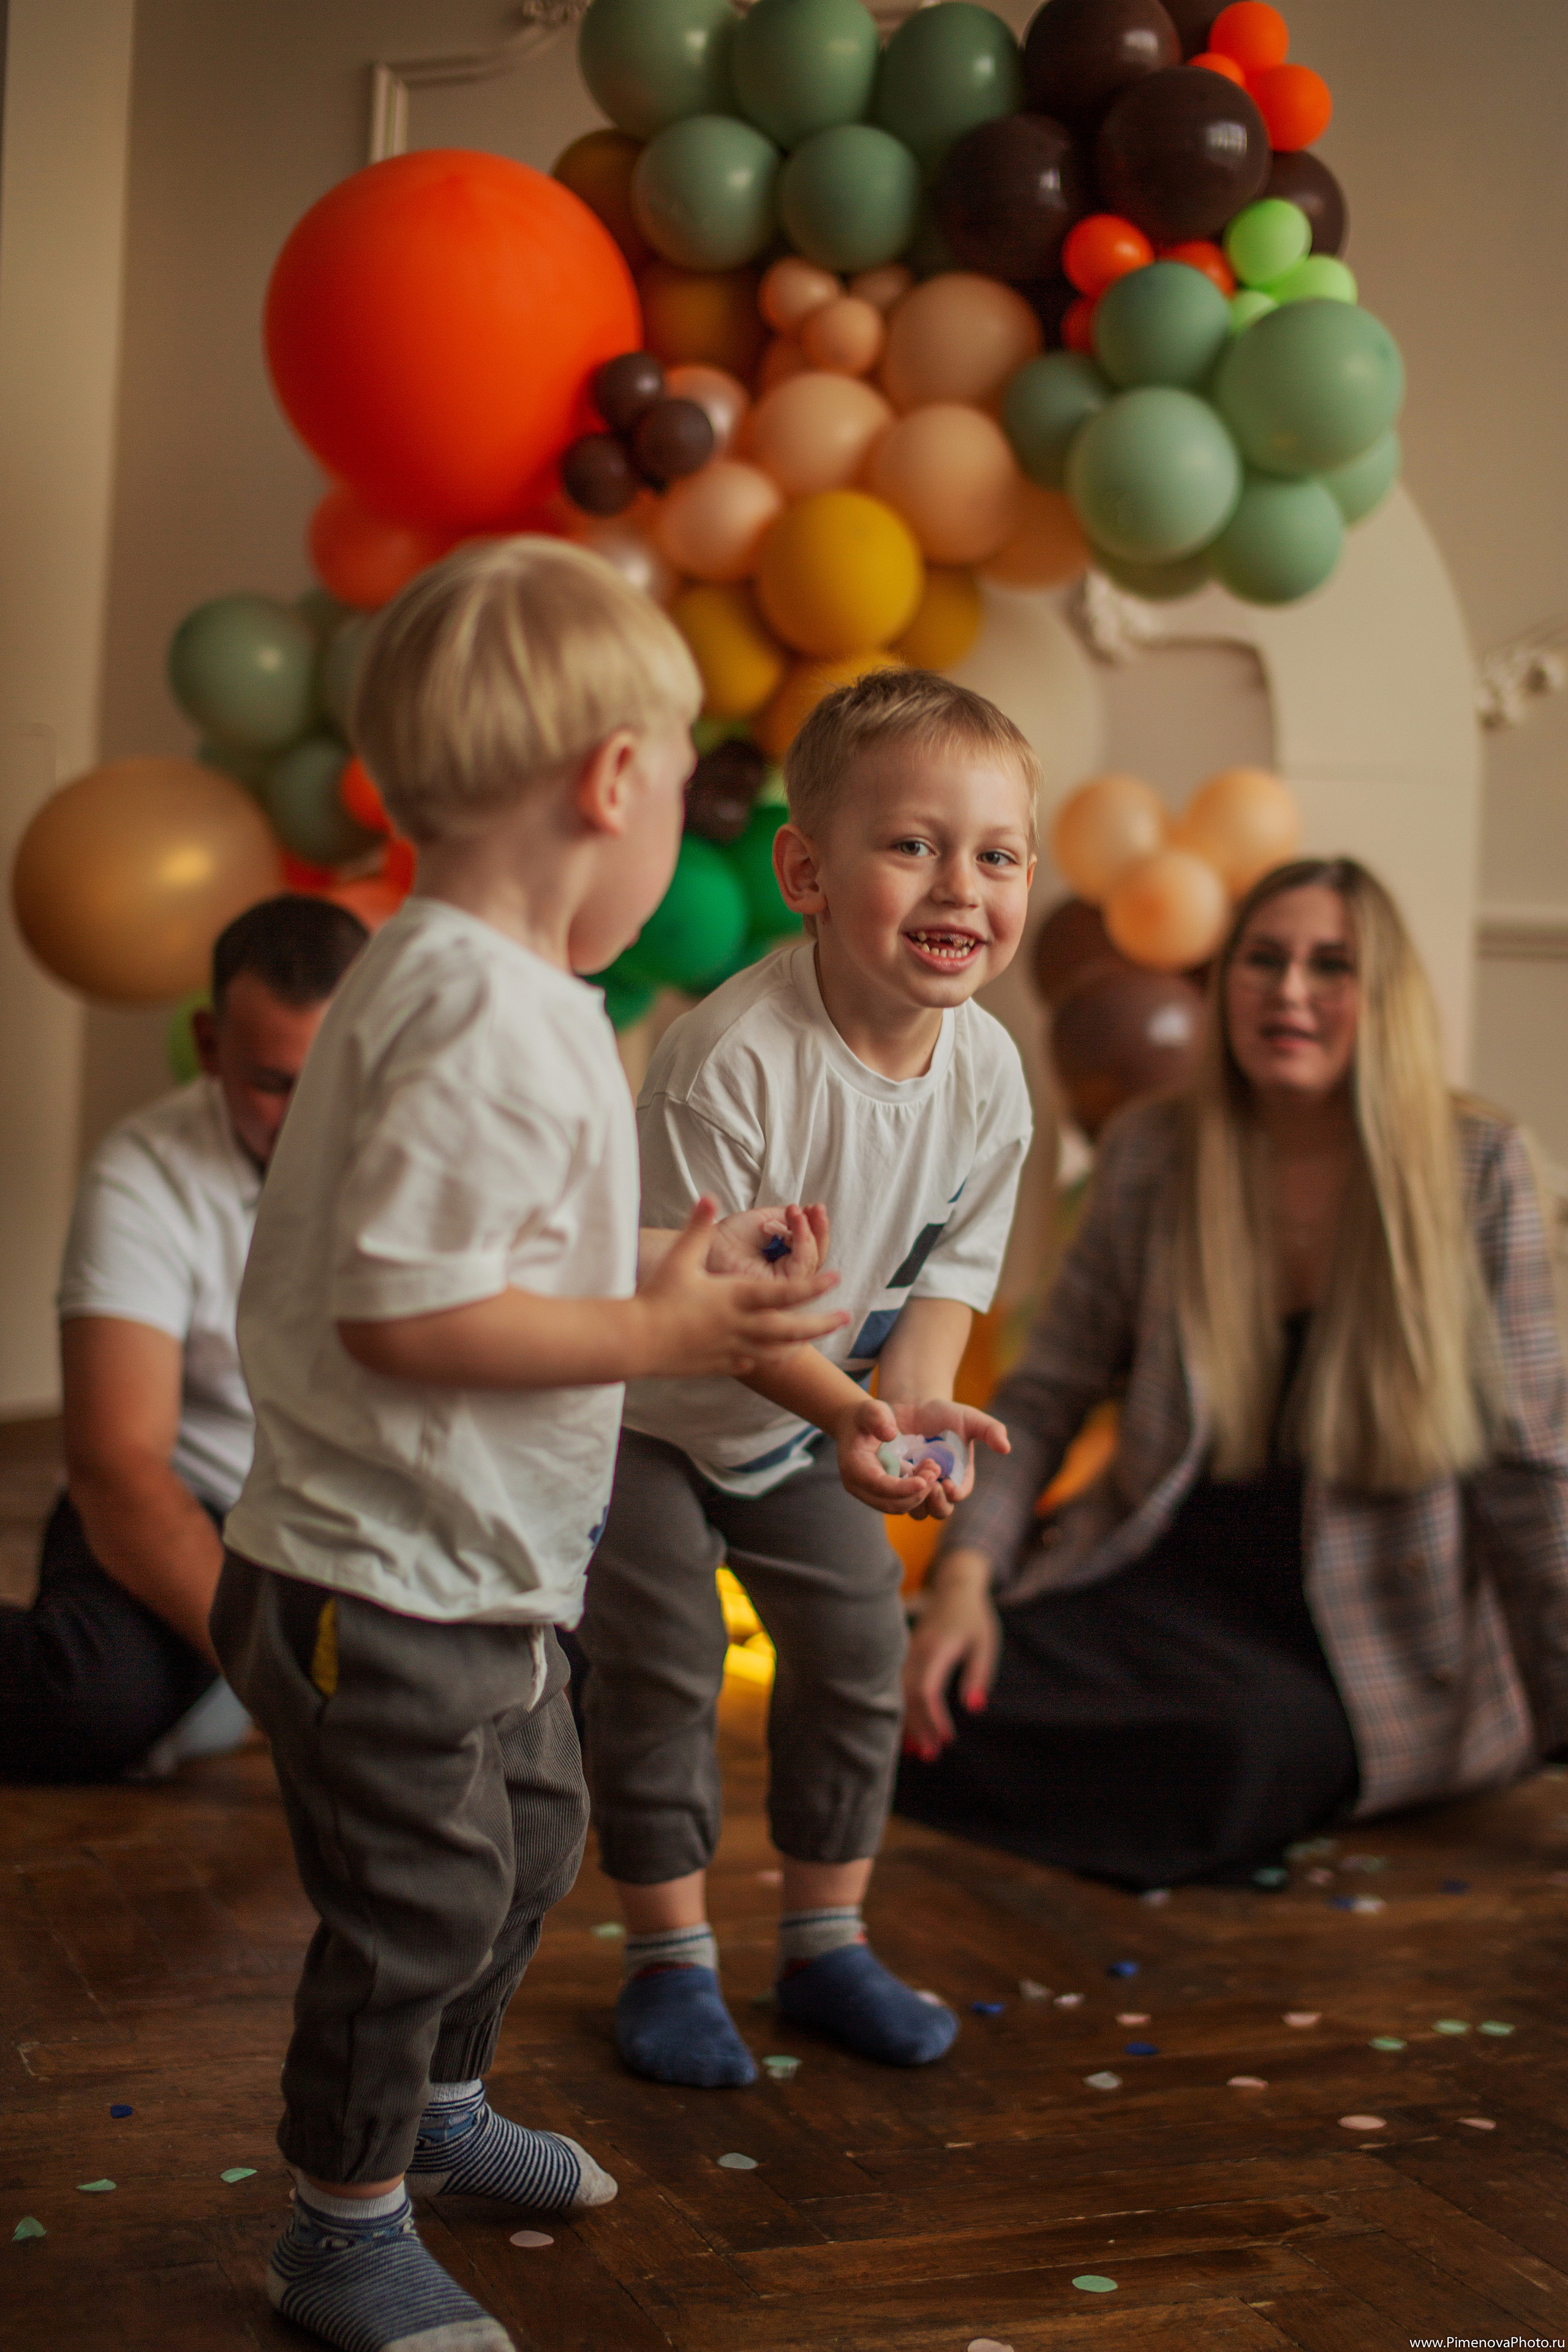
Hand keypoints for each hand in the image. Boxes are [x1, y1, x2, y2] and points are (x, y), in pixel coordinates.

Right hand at [635, 1198, 843, 1378]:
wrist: (636, 1342)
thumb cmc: (657, 1298)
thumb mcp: (680, 1259)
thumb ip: (698, 1227)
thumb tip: (709, 1196)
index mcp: (736, 1297)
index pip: (785, 1292)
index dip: (814, 1286)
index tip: (836, 1278)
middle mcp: (741, 1326)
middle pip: (793, 1328)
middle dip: (822, 1323)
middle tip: (846, 1317)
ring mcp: (733, 1349)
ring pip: (778, 1351)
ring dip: (801, 1343)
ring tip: (815, 1339)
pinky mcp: (721, 1365)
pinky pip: (753, 1363)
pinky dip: (768, 1358)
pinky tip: (772, 1354)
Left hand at [707, 1202, 829, 1281]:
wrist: (702, 1245)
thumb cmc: (726, 1238)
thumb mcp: (762, 1222)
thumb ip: (786, 1221)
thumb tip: (810, 1215)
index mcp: (780, 1265)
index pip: (807, 1251)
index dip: (814, 1228)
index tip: (813, 1207)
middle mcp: (783, 1279)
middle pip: (815, 1259)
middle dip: (819, 1230)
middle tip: (817, 1209)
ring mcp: (781, 1288)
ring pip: (811, 1263)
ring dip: (810, 1233)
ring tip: (800, 1212)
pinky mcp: (776, 1292)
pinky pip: (800, 1268)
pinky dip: (802, 1241)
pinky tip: (796, 1222)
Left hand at [834, 1395, 1008, 1519]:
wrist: (912, 1407)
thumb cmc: (945, 1414)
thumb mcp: (969, 1418)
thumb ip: (990, 1430)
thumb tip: (1006, 1447)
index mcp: (960, 1477)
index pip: (959, 1493)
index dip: (955, 1493)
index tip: (947, 1484)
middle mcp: (940, 1488)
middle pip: (940, 1510)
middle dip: (936, 1502)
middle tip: (930, 1486)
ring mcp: (917, 1489)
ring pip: (917, 1510)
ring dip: (915, 1500)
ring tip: (912, 1479)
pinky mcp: (897, 1485)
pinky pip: (896, 1499)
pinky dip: (896, 1493)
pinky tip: (894, 1476)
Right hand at [902, 1554, 999, 1754]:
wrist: (954, 1589)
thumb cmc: (973, 1618)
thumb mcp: (985, 1643)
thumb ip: (979, 1674)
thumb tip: (974, 1707)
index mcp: (937, 1647)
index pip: (927, 1689)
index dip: (932, 1717)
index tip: (946, 1739)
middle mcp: (915, 1651)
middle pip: (908, 1696)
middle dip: (918, 1727)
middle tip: (930, 1755)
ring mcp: (905, 1653)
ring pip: (897, 1693)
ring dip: (905, 1723)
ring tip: (915, 1752)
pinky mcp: (902, 1656)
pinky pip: (895, 1687)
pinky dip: (899, 1710)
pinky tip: (905, 1732)